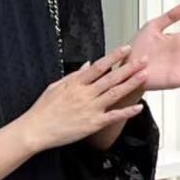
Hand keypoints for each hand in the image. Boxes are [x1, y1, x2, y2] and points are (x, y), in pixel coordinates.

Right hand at [19, 51, 147, 151]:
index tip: (125, 49)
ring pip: (114, 94)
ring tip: (144, 76)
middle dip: (128, 68)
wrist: (35, 130)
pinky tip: (139, 107)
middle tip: (143, 60)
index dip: (113, 57)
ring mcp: (90, 109)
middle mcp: (84, 94)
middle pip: (111, 78)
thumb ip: (74, 75)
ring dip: (131, 84)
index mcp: (75, 84)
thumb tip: (87, 64)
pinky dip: (127, 112)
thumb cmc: (43, 110)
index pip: (98, 66)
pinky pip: (113, 117)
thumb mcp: (56, 86)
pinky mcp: (92, 124)